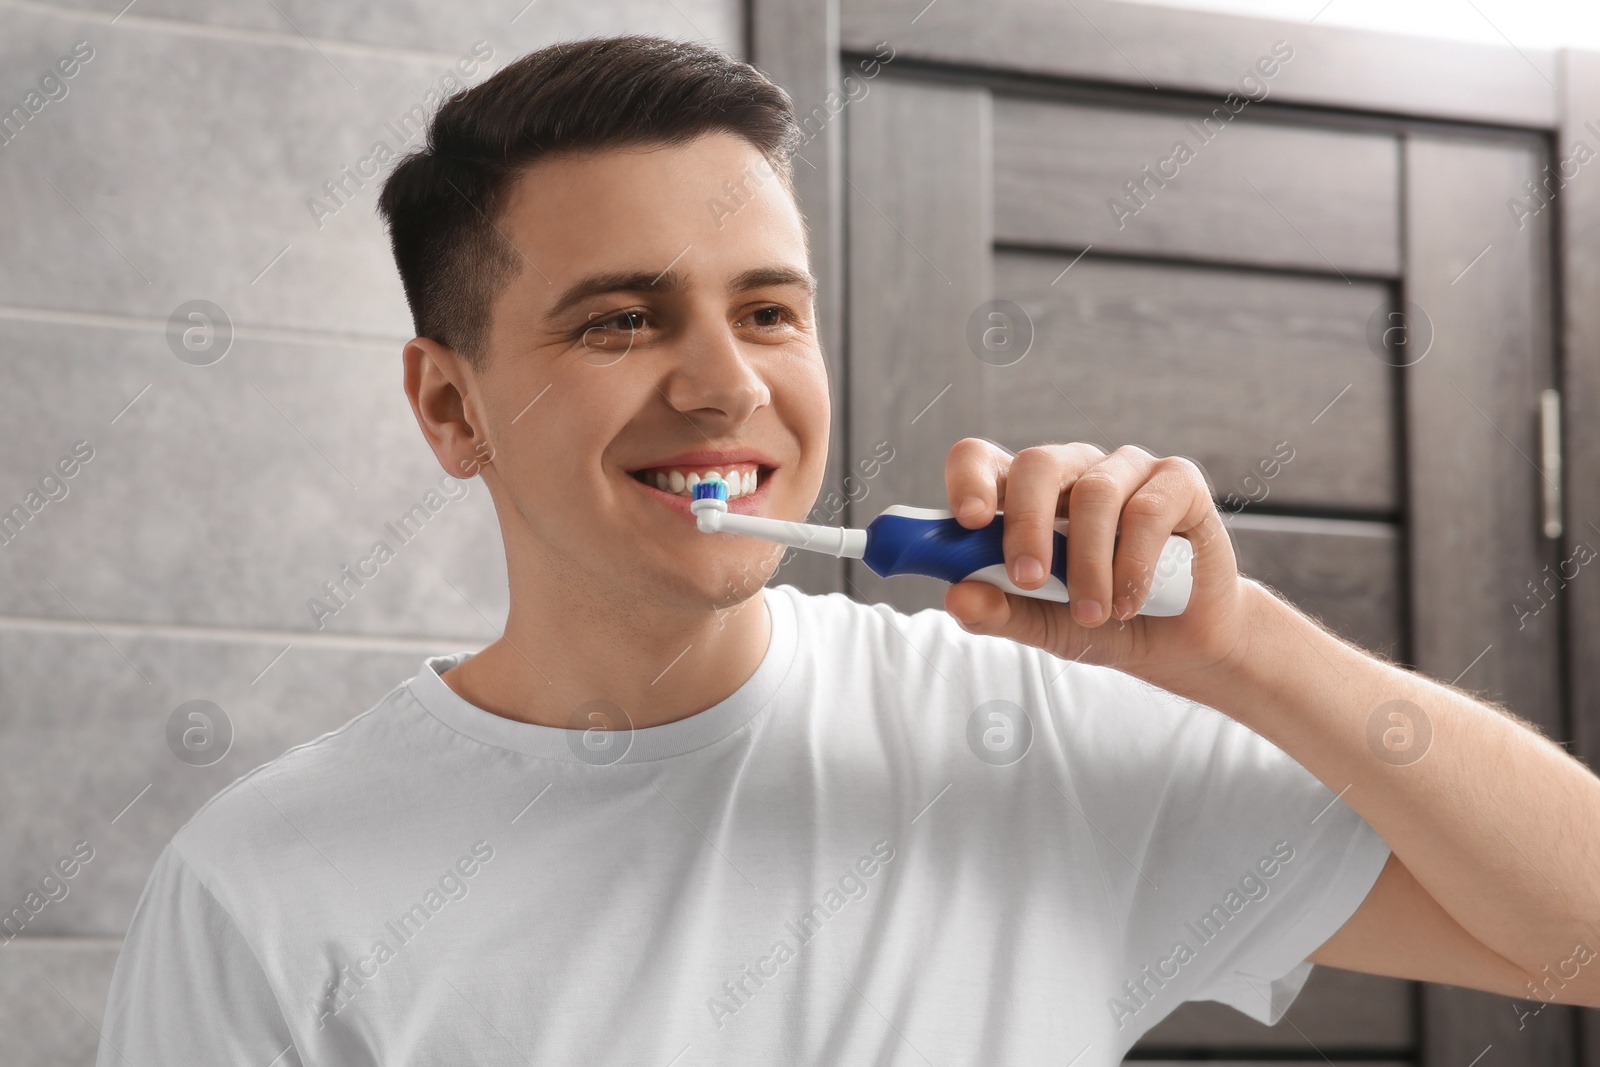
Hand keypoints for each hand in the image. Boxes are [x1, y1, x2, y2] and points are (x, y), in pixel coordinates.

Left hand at [941, 438, 1259, 683]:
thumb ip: (1000, 611)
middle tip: (1028, 580)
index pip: (981, 460)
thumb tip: (955, 596)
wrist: (1183, 645)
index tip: (969, 522)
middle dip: (1026, 525)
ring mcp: (1125, 470)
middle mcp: (1072, 471)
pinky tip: (1130, 602)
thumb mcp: (1044, 627)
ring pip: (1093, 494)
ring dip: (1087, 564)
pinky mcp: (1178, 481)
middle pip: (1036, 464)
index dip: (969, 480)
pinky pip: (1147, 510)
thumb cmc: (1104, 622)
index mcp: (1026, 496)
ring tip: (1091, 614)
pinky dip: (1134, 565)